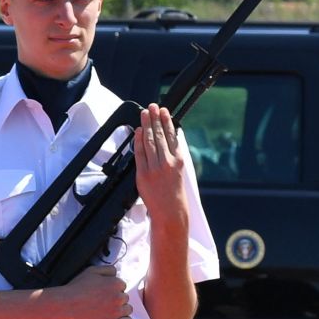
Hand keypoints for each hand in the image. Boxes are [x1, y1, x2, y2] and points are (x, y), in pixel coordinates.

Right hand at [54, 265, 130, 318]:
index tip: (104, 293)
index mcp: (115, 283)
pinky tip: (113, 318)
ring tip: (106, 310)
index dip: (112, 289)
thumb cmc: (76, 288)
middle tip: (102, 301)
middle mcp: (118, 297)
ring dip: (120, 310)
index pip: (122, 286)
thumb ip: (107, 270)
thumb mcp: (91, 271)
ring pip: (128, 309)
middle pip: (125, 298)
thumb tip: (116, 273)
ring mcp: (116, 311)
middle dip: (116, 299)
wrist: (65, 305)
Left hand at [133, 104, 189, 228]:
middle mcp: (168, 162)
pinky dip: (139, 141)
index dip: (168, 122)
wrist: (171, 212)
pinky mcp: (144, 175)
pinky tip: (139, 131)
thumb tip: (167, 141)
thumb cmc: (174, 194)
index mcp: (179, 161)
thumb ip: (173, 157)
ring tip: (145, 113)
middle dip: (156, 119)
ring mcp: (156, 168)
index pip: (173, 136)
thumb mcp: (179, 172)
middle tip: (153, 106)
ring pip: (151, 142)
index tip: (165, 111)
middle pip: (161, 136)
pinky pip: (140, 154)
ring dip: (147, 125)